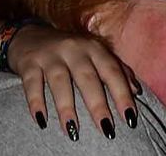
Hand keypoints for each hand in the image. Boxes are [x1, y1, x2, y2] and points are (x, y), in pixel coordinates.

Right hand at [7, 25, 140, 139]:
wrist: (30, 35)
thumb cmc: (71, 51)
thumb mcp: (96, 54)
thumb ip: (117, 70)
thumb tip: (136, 91)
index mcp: (95, 48)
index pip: (112, 72)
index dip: (122, 94)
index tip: (130, 118)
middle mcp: (75, 49)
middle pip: (88, 78)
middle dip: (98, 105)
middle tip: (106, 129)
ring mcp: (51, 55)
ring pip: (60, 81)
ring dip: (66, 107)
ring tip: (72, 131)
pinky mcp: (29, 63)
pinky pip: (32, 84)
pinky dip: (36, 102)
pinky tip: (41, 121)